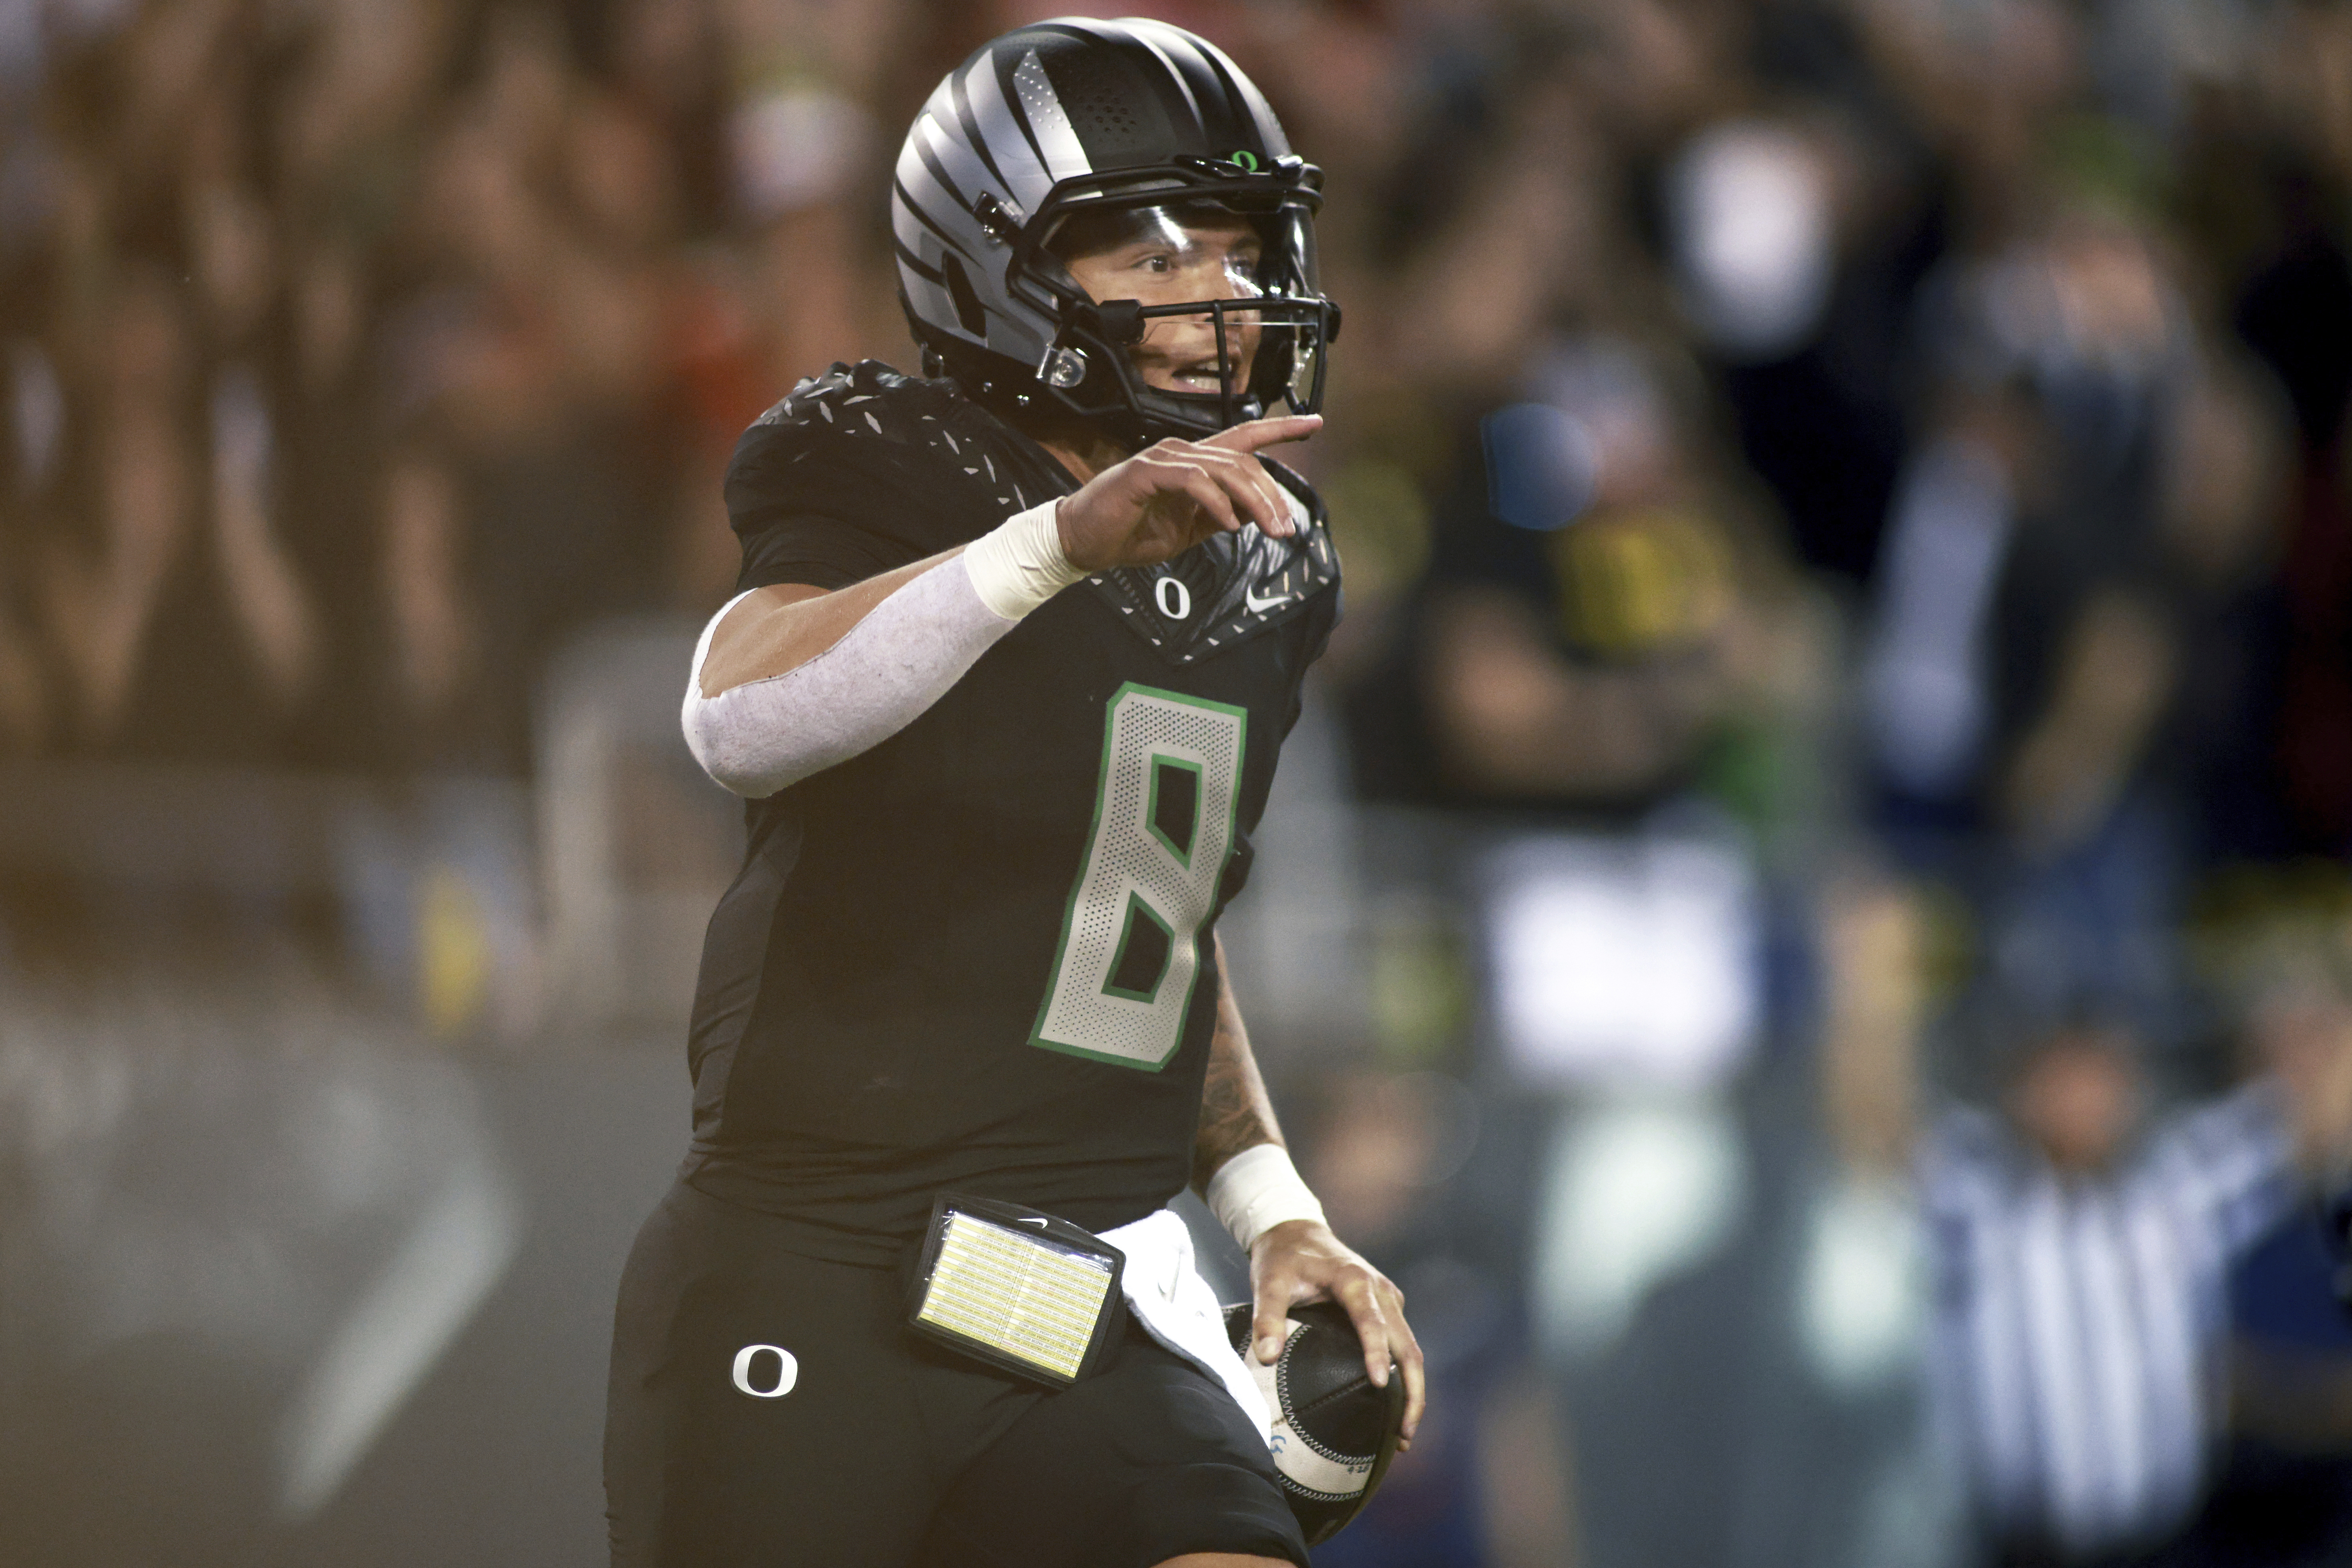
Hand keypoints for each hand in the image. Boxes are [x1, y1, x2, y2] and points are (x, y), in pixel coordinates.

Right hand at [1055, 414, 1319, 572]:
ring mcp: (1164, 458)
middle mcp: (1182, 452)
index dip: (1281, 428)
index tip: (1315, 423)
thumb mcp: (1189, 529)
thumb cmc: (1132, 533)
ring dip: (1253, 502)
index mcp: (1195, 463)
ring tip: (1268, 530)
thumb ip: (1221, 516)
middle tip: (1286, 529)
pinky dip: (1217, 502)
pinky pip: (1194, 481)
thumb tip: (1256, 513)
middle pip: (1244, 461)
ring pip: (1225, 469)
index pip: (1245, 437)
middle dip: (1272, 495)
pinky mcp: (1146, 472)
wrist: (1085, 543)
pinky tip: (1228, 524)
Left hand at [1248, 1217, 1424, 1448]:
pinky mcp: (1388, 1307)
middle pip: (1407, 1345)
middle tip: (1402, 1434)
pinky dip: (1405, 1376)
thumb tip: (1267, 1357)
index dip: (1377, 1352)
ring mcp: (1388, 1299)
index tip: (1380, 1385)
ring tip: (1402, 1434)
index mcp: (1354, 1280)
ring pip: (1411, 1349)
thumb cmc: (1283, 1257)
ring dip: (1413, 1390)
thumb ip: (1266, 1317)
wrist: (1297, 1230)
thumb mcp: (1268, 1282)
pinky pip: (1403, 1344)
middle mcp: (1380, 1291)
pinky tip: (1395, 1407)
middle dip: (1412, 1390)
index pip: (1371, 1321)